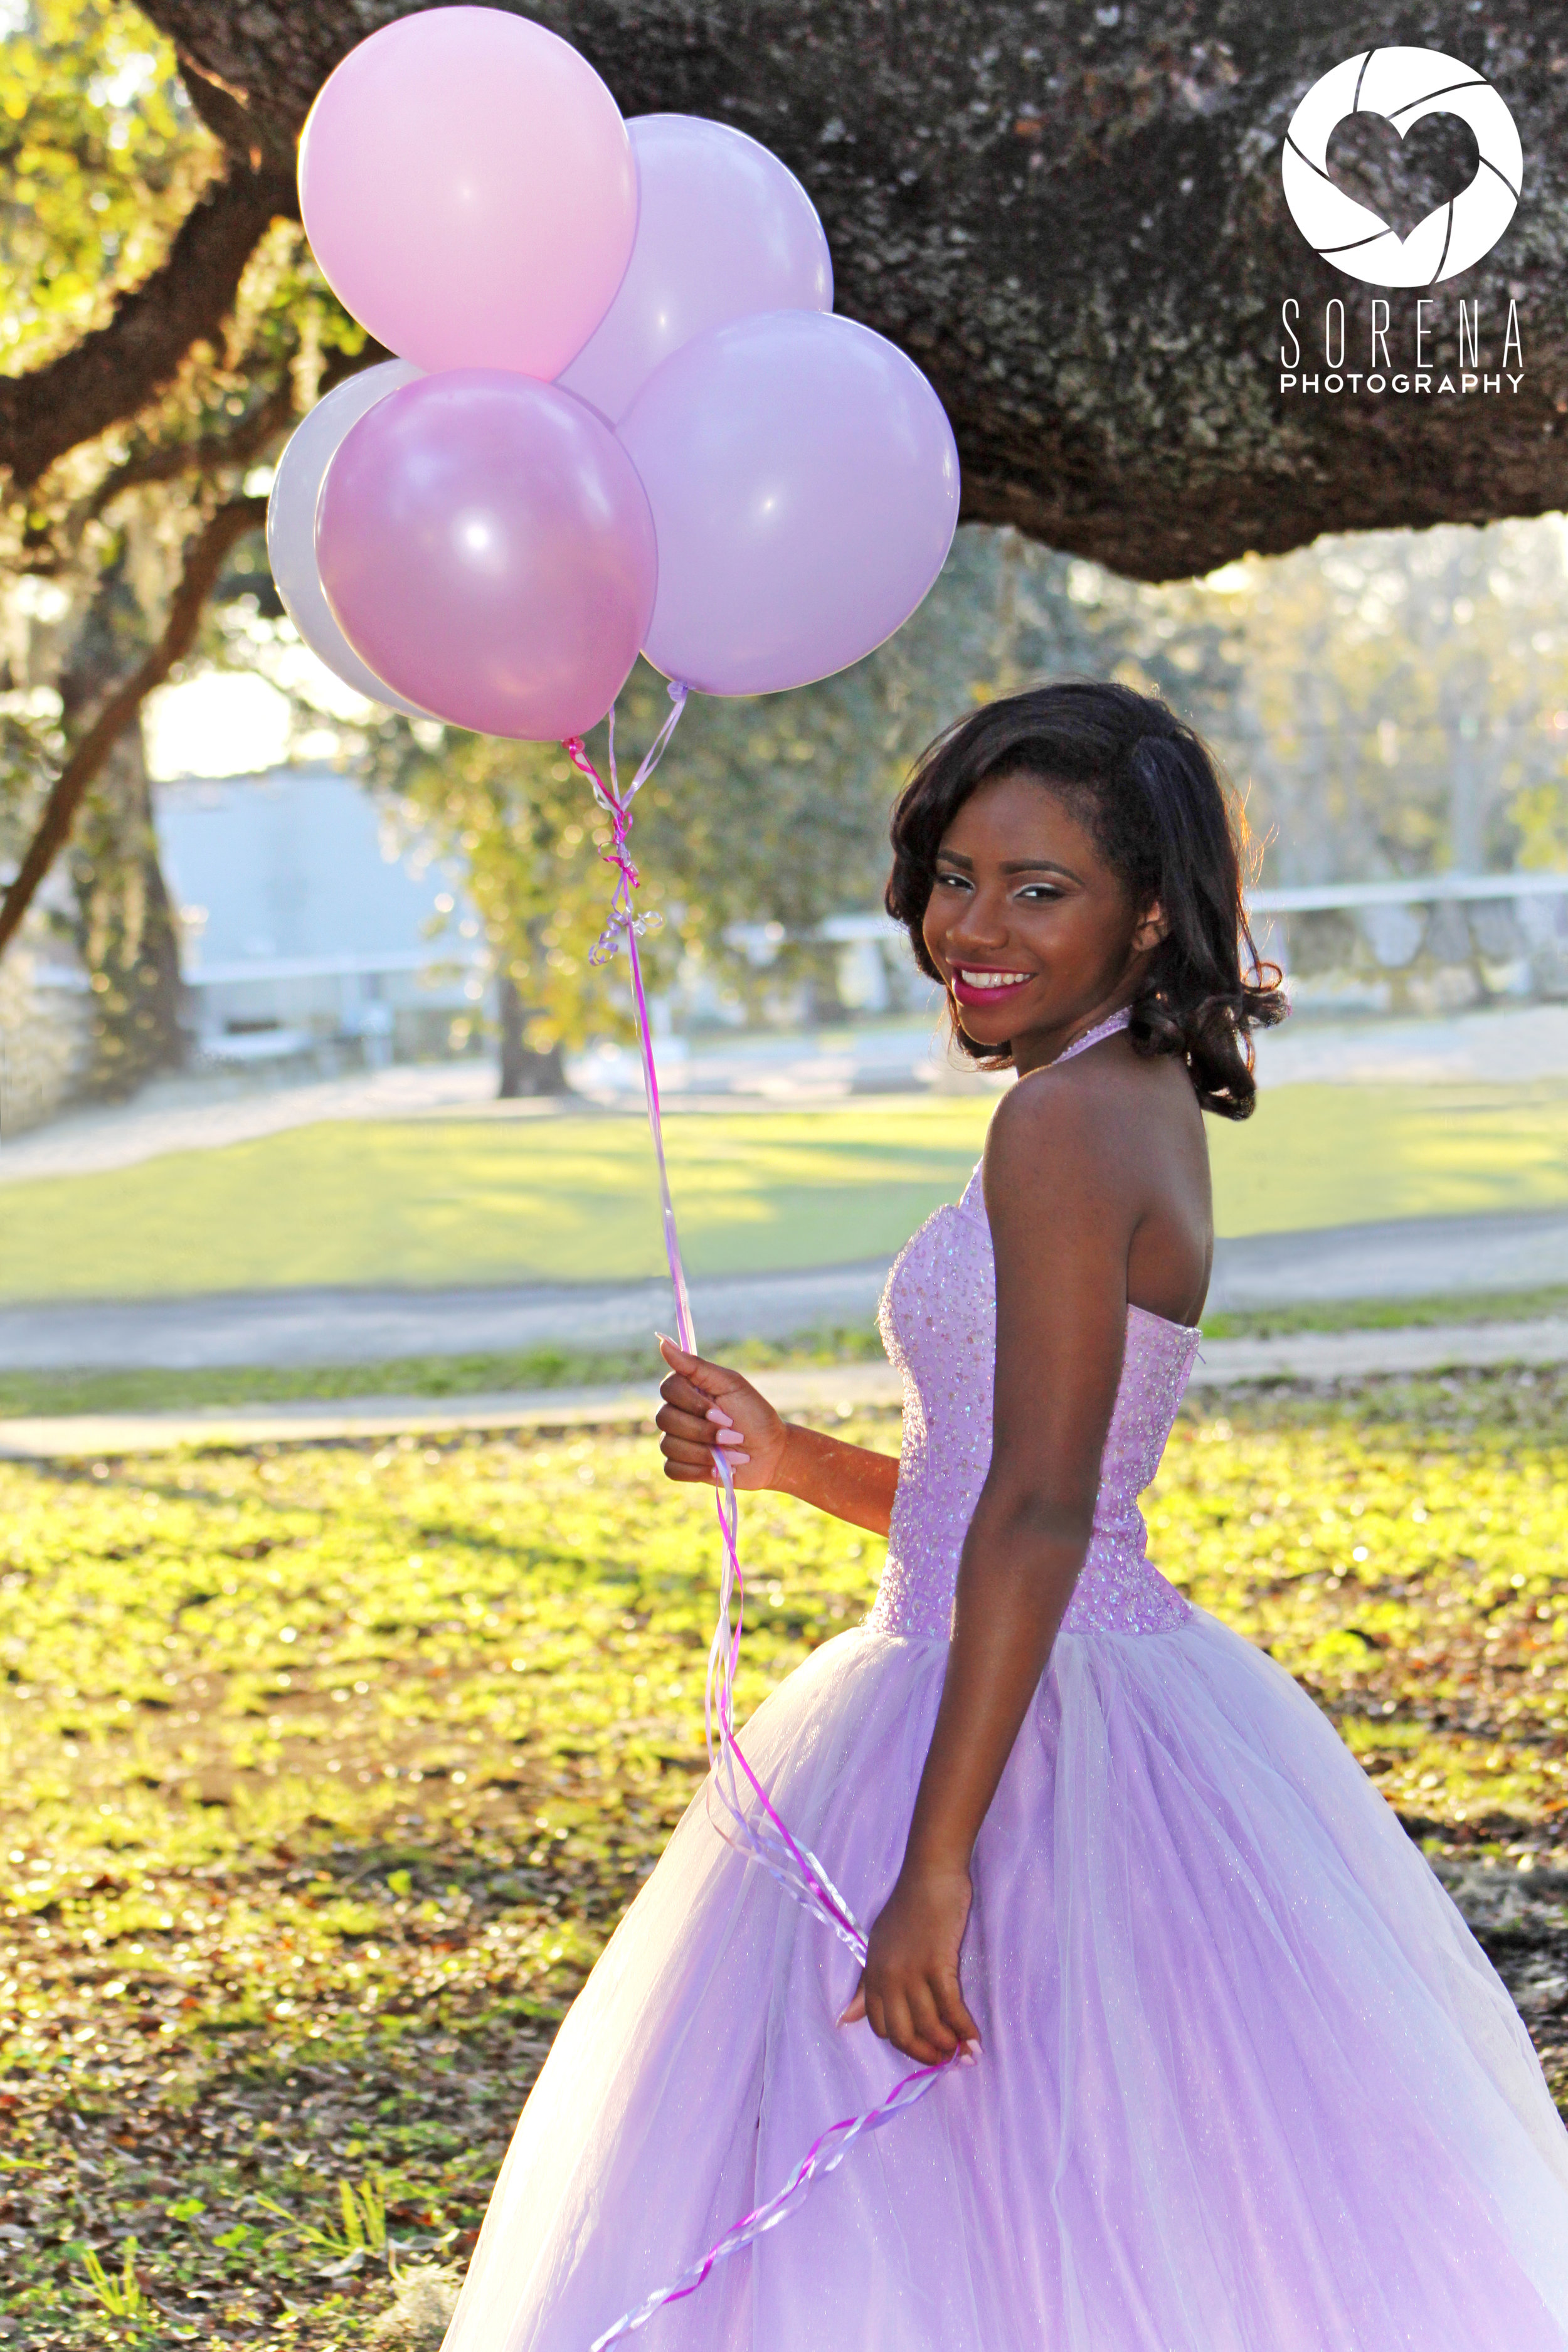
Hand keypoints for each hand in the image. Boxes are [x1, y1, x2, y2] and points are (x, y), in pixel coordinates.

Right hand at [655, 1336, 789, 1491]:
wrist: (771, 1453)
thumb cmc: (754, 1415)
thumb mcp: (731, 1385)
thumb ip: (697, 1367)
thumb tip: (664, 1343)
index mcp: (687, 1389)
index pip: (668, 1389)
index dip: (693, 1404)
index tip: (722, 1411)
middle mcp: (676, 1413)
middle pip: (665, 1418)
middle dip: (703, 1431)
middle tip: (733, 1434)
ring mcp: (676, 1440)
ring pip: (668, 1445)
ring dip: (705, 1452)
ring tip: (732, 1453)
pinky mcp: (680, 1466)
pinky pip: (671, 1469)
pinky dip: (699, 1470)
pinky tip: (719, 1468)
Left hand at [840, 1861, 979, 2066]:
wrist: (931, 1874)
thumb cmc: (909, 1908)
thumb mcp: (879, 1947)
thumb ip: (867, 1986)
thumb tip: (844, 2020)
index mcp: (873, 1973)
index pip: (880, 2026)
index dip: (904, 2045)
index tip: (924, 2050)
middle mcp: (888, 1977)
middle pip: (902, 2034)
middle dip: (925, 2053)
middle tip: (946, 2060)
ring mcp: (912, 1971)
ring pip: (928, 2024)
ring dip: (949, 2045)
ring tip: (965, 2053)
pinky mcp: (938, 1964)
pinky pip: (952, 2008)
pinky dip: (965, 2028)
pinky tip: (976, 2040)